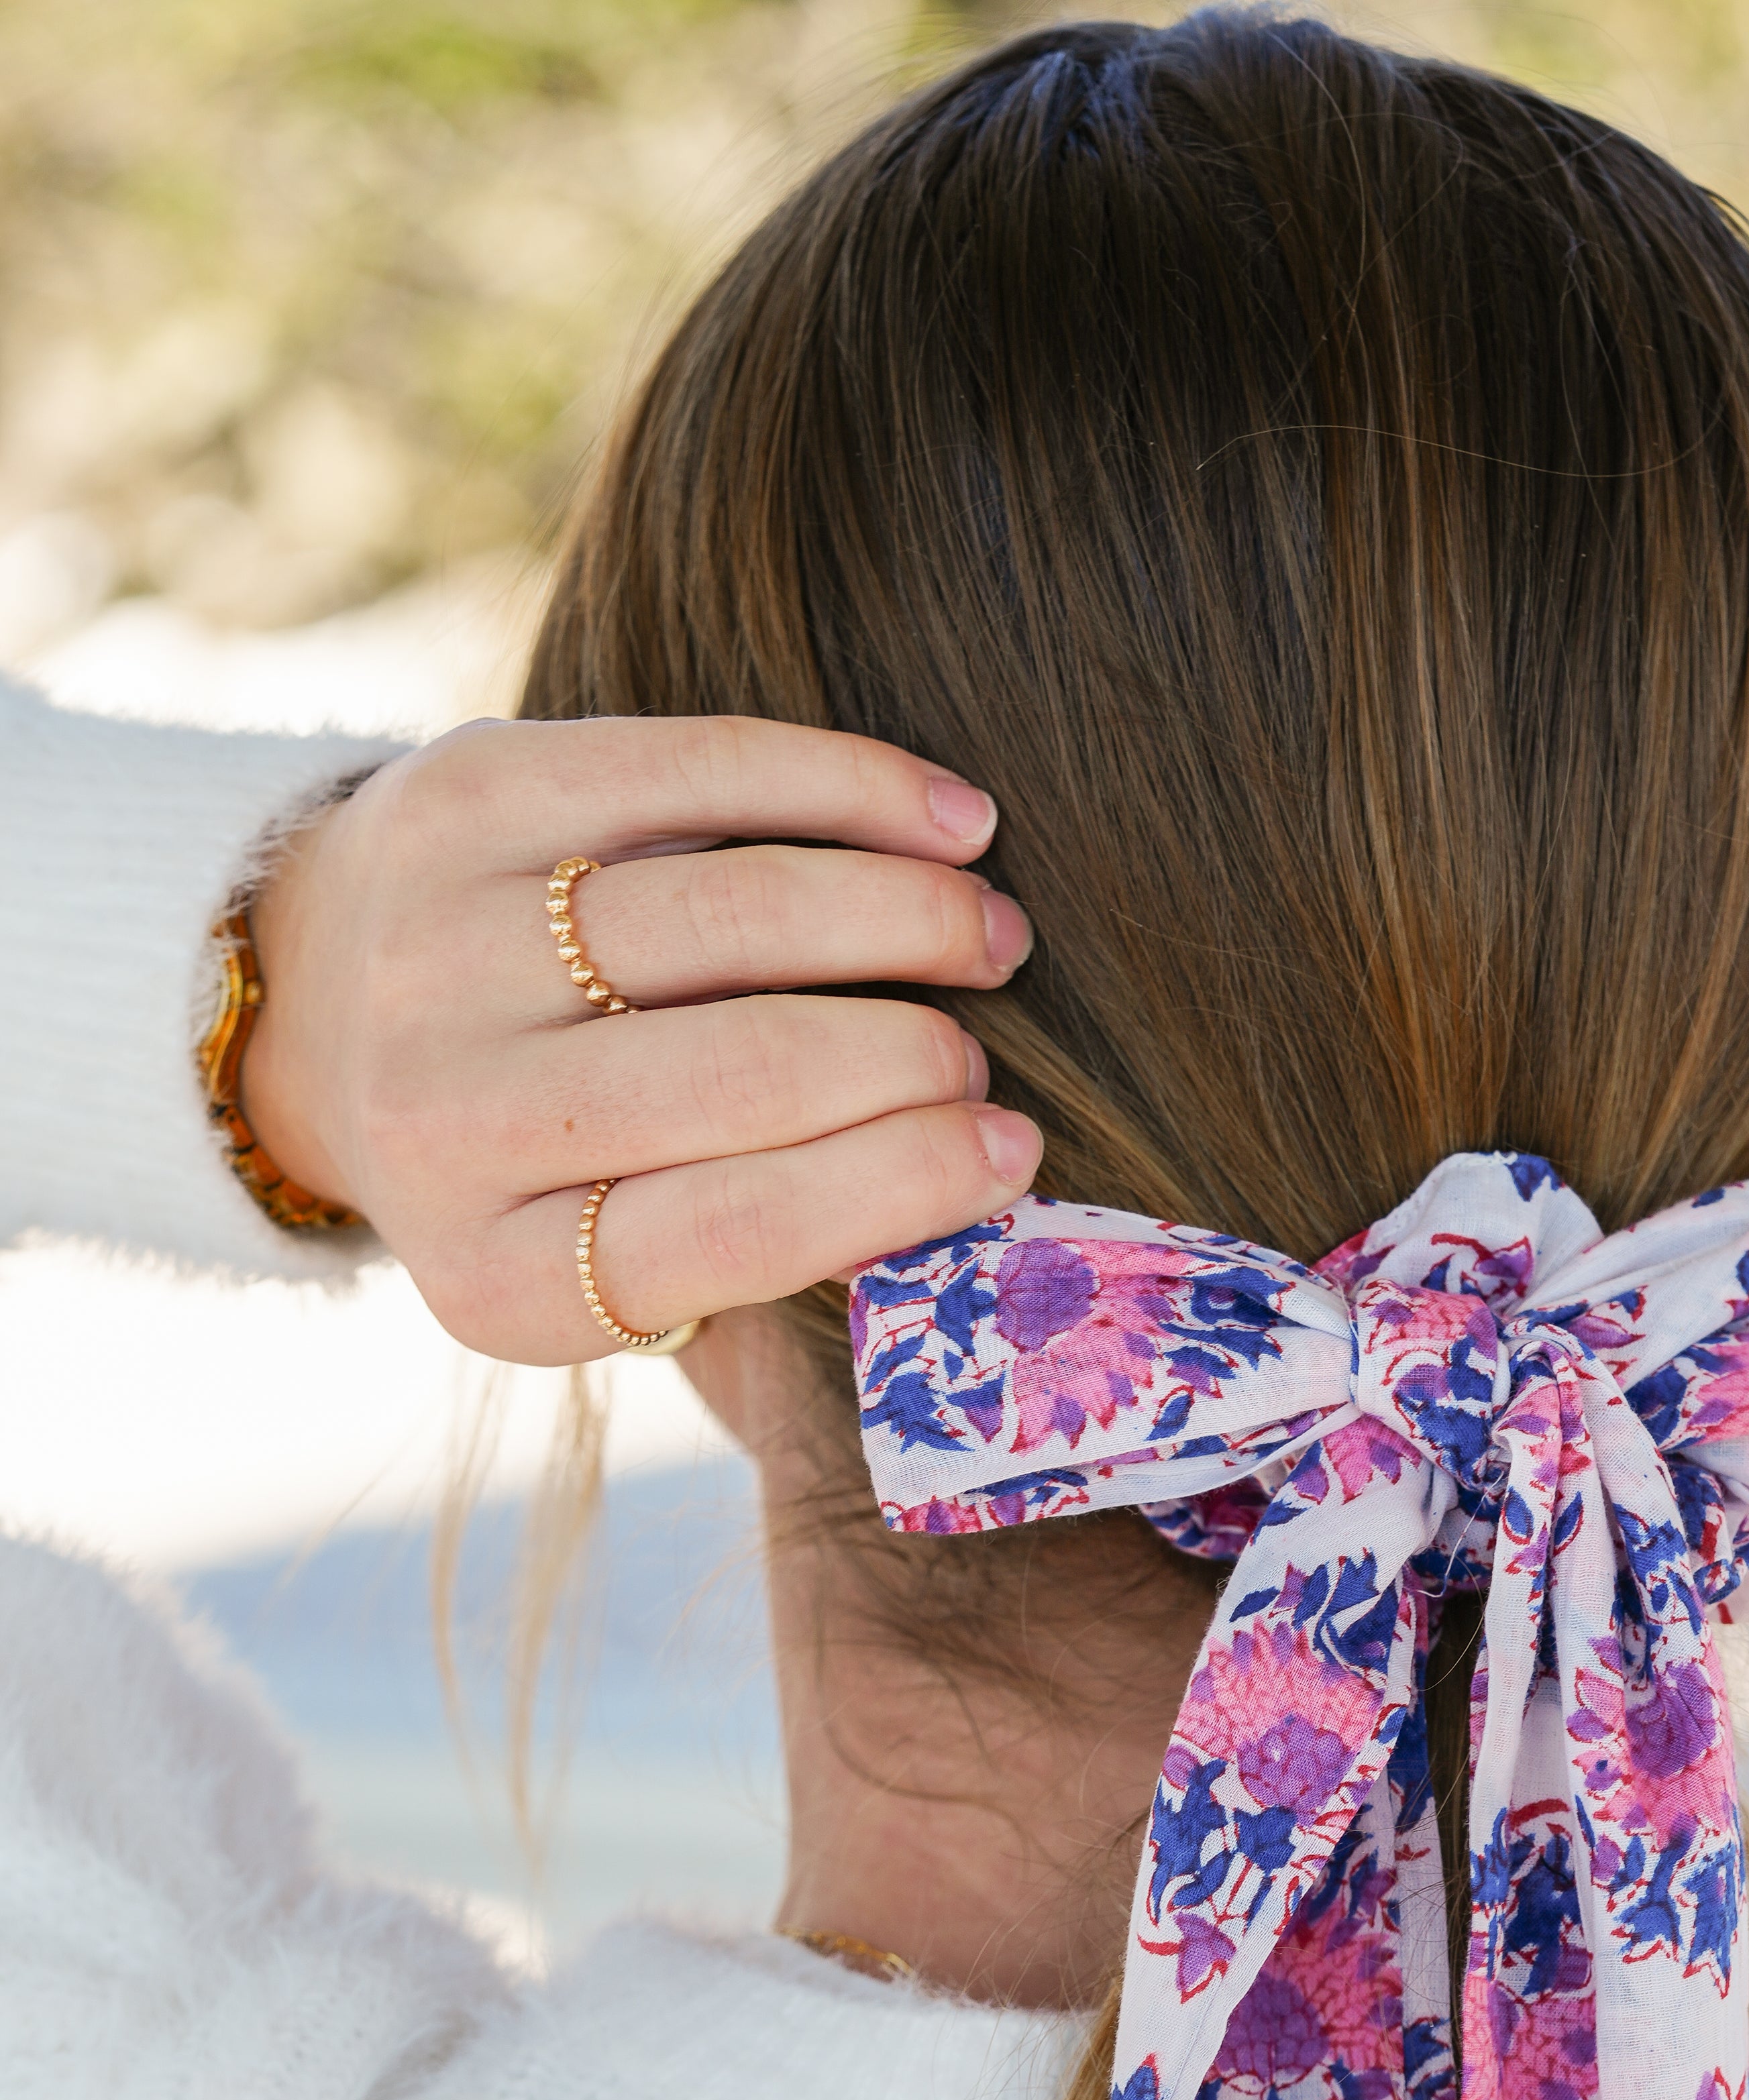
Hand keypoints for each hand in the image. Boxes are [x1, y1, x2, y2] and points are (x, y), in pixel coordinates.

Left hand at [243, 714, 1045, 1359]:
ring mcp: (443, 944)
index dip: (904, 1185)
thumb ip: (760, 1242)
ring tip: (991, 934)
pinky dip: (851, 788)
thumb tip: (983, 1172)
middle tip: (988, 1053)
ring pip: (737, 913)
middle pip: (749, 1070)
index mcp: (502, 1274)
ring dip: (908, 915)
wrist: (325, 1012)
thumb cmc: (545, 1160)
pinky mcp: (466, 794)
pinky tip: (950, 819)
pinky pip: (699, 771)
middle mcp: (449, 1117)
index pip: (739, 1234)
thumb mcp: (612, 1259)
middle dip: (916, 1055)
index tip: (1017, 1150)